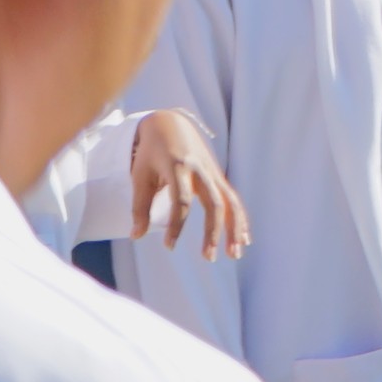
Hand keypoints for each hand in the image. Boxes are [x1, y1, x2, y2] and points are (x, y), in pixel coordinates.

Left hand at [127, 111, 245, 260]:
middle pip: (214, 204)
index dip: (176, 225)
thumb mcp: (140, 175)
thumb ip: (139, 206)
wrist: (171, 124)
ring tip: (236, 254)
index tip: (169, 246)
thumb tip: (136, 236)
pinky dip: (241, 220)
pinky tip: (244, 239)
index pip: (181, 201)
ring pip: (231, 203)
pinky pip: (234, 200)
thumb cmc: (151, 152)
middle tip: (208, 258)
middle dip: (214, 232)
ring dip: (235, 229)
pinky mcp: (219, 177)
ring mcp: (214, 173)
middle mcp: (201, 170)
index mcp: (179, 167)